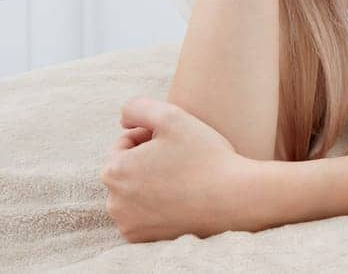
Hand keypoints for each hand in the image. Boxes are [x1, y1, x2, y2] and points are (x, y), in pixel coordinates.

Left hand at [100, 97, 256, 242]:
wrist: (234, 198)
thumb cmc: (204, 155)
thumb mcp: (172, 116)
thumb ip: (137, 107)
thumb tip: (123, 122)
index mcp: (114, 170)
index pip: (124, 144)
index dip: (151, 137)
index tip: (177, 142)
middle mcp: (113, 202)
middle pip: (127, 170)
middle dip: (148, 161)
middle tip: (181, 159)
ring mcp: (127, 224)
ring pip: (133, 193)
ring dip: (150, 184)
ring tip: (181, 179)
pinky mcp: (141, 239)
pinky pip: (142, 215)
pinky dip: (156, 207)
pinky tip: (179, 199)